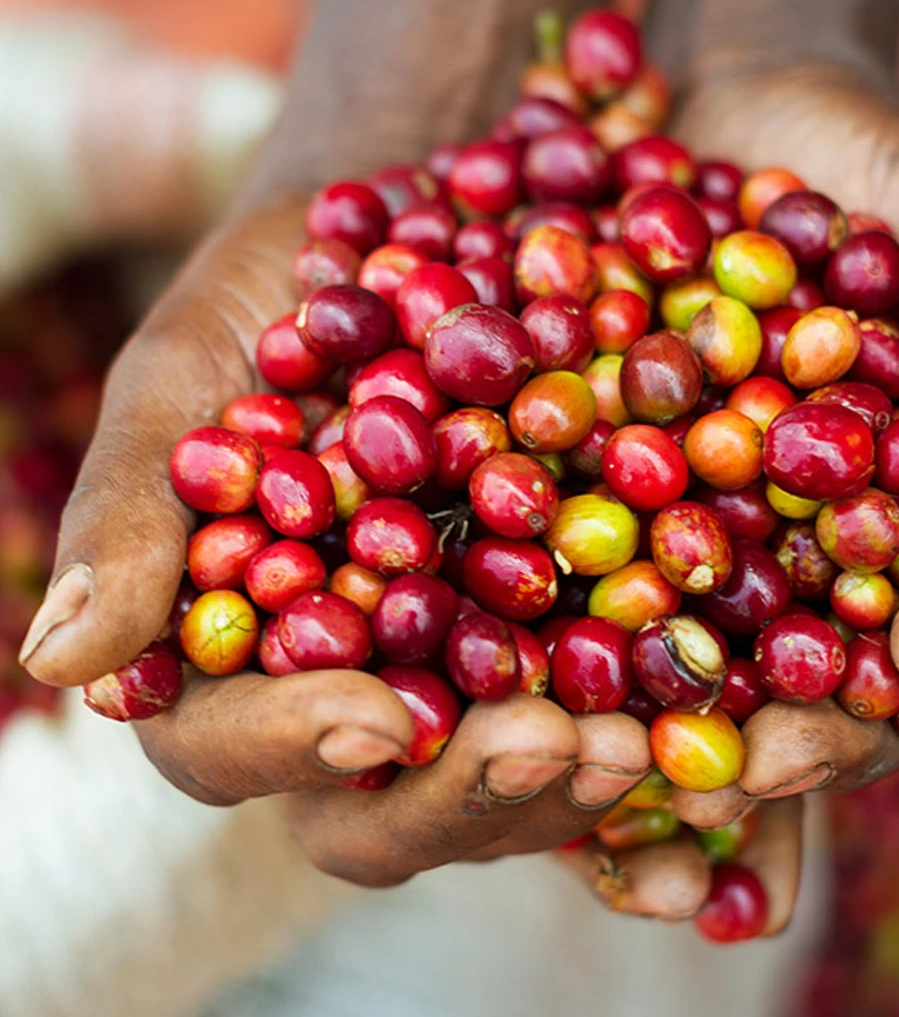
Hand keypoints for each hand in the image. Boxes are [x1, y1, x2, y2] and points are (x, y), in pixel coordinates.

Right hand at [18, 197, 649, 884]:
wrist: (413, 219)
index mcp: (239, 648)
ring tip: (645, 741)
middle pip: (387, 798)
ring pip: (506, 769)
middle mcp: (358, 677)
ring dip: (576, 773)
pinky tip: (714, 699)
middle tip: (551, 746)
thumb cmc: (276, 295)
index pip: (233, 742)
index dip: (298, 745)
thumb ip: (134, 514)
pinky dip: (656, 707)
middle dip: (464, 790)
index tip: (379, 719)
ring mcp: (469, 656)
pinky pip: (609, 687)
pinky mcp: (567, 618)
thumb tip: (64, 662)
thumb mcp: (190, 375)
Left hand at [589, 56, 898, 927]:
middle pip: (861, 661)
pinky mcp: (650, 502)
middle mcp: (861, 534)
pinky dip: (605, 644)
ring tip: (654, 767)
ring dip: (705, 723)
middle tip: (762, 762)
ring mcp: (751, 528)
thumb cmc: (881, 158)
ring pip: (744, 655)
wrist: (738, 108)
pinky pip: (629, 586)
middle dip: (824, 723)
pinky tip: (558, 691)